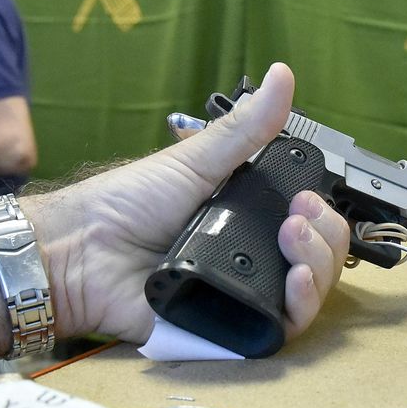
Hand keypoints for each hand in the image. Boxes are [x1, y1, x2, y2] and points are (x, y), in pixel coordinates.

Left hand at [39, 62, 351, 344]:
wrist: (81, 252)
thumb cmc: (124, 205)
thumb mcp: (195, 161)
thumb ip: (245, 129)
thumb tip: (281, 76)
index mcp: (246, 221)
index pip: (308, 226)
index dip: (322, 217)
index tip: (309, 199)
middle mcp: (250, 261)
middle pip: (318, 263)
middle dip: (325, 239)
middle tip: (298, 219)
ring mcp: (241, 298)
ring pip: (307, 299)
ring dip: (318, 270)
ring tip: (295, 242)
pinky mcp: (228, 331)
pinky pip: (278, 330)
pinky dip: (298, 308)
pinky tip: (295, 284)